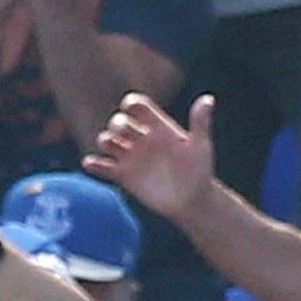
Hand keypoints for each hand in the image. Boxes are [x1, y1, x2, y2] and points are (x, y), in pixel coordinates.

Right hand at [88, 91, 218, 220]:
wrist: (193, 200)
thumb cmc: (200, 171)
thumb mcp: (200, 145)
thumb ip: (200, 122)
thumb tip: (208, 99)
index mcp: (157, 127)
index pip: (138, 106)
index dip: (131, 104)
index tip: (132, 108)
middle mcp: (141, 139)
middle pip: (119, 122)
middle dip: (118, 124)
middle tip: (126, 132)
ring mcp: (131, 157)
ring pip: (107, 141)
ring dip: (105, 140)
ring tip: (113, 146)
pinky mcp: (124, 175)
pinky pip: (101, 167)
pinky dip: (93, 164)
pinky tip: (92, 164)